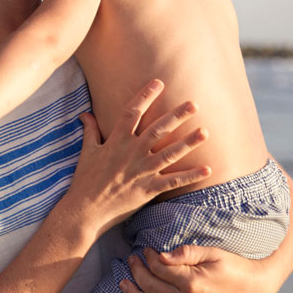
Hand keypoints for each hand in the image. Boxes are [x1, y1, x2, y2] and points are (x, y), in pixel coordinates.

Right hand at [64, 79, 210, 237]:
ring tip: (205, 131)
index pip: (132, 112)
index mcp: (116, 141)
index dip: (145, 96)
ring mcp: (141, 171)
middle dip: (177, 116)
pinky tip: (207, 169)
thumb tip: (85, 114)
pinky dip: (190, 176)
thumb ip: (90, 131)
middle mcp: (131, 153)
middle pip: (157, 129)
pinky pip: (172, 181)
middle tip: (194, 103)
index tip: (159, 83)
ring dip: (189, 142)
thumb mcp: (87, 152)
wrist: (85, 209)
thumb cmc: (85, 180)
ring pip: (169, 153)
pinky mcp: (147, 189)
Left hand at [119, 245, 268, 292]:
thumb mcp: (213, 253)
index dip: (149, 257)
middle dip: (137, 271)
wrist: (255, 289)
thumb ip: (185, 253)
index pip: (159, 268)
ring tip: (123, 283)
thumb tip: (161, 256)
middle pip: (151, 286)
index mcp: (192, 282)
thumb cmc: (234, 266)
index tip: (145, 250)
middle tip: (131, 259)